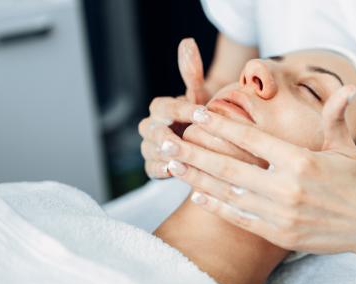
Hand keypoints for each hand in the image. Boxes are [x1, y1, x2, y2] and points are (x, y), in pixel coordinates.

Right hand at [139, 38, 211, 177]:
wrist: (204, 140)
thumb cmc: (201, 116)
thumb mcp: (200, 96)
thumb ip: (192, 73)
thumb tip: (187, 41)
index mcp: (160, 108)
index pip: (166, 106)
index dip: (183, 110)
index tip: (202, 112)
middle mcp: (151, 126)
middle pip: (151, 130)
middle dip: (166, 135)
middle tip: (182, 140)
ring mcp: (150, 147)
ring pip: (150, 150)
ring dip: (163, 154)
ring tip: (179, 157)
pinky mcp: (153, 166)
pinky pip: (152, 169)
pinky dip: (162, 170)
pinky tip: (175, 170)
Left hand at [154, 86, 355, 255]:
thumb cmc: (355, 181)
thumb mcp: (344, 147)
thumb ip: (334, 117)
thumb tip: (347, 88)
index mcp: (301, 161)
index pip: (251, 138)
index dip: (221, 125)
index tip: (197, 114)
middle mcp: (287, 187)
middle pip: (229, 165)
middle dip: (193, 151)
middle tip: (165, 140)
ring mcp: (281, 213)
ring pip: (228, 193)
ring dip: (196, 177)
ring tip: (171, 164)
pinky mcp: (279, 234)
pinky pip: (240, 218)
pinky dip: (216, 206)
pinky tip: (196, 194)